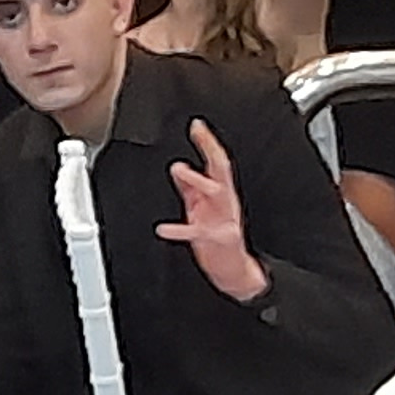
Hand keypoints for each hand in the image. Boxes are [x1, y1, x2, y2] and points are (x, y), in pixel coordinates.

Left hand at [156, 120, 269, 305]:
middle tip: (197, 132)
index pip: (217, 162)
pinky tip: (162, 229)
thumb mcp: (202, 207)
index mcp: (221, 193)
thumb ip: (190, 188)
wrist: (233, 269)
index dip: (207, 142)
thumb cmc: (216, 235)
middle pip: (221, 169)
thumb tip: (177, 168)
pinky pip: (195, 232)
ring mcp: (222, 219)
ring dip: (197, 179)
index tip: (196, 124)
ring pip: (215, 192)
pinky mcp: (215, 239)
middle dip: (210, 149)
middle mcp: (224, 202)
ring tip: (178, 168)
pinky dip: (178, 230)